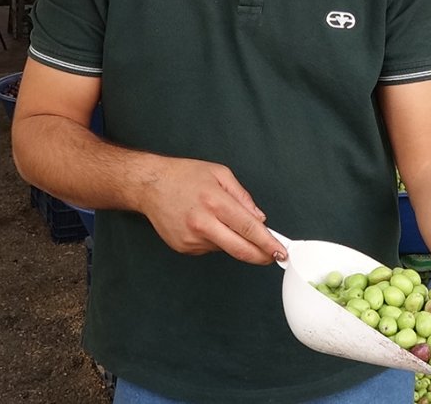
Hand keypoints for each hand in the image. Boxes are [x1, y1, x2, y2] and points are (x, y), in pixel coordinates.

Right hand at [137, 156, 284, 264]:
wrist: (149, 185)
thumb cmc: (184, 175)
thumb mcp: (220, 173)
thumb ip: (243, 197)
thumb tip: (259, 218)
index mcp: (215, 202)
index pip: (249, 228)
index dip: (268, 243)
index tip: (280, 252)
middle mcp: (203, 223)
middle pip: (240, 249)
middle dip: (261, 256)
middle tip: (273, 256)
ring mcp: (192, 239)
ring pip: (225, 248)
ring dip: (232, 239)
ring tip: (217, 217)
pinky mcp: (184, 248)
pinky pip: (209, 248)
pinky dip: (214, 239)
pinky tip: (203, 223)